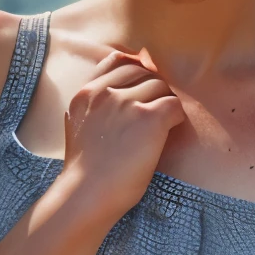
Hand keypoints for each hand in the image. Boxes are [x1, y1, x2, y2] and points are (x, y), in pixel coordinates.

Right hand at [63, 48, 184, 219]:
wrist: (86, 194)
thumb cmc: (84, 171)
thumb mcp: (78, 125)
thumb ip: (94, 105)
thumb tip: (118, 93)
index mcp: (86, 93)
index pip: (118, 60)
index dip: (137, 69)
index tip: (143, 85)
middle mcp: (105, 93)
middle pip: (144, 72)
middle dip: (153, 89)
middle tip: (155, 112)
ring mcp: (127, 104)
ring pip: (161, 88)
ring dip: (164, 105)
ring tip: (159, 127)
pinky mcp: (149, 118)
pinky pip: (174, 106)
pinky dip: (176, 118)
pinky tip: (167, 134)